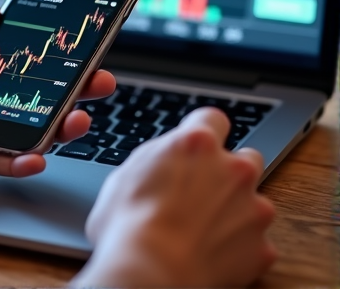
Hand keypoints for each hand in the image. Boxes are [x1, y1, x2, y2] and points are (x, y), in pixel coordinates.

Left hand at [0, 6, 115, 177]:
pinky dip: (18, 159)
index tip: (74, 48)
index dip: (43, 50)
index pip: (11, 52)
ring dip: (53, 124)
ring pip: (18, 123)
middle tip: (97, 82)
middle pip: (25, 87)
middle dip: (64, 86)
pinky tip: (38, 154)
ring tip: (78, 121)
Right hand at [75, 108, 276, 287]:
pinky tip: (214, 256)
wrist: (149, 272)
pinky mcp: (263, 248)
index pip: (214, 119)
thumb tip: (163, 163)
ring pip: (257, 201)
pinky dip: (241, 249)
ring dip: (238, 211)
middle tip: (204, 190)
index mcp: (197, 143)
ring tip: (206, 230)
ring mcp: (253, 208)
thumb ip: (158, 161)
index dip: (205, 132)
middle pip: (247, 156)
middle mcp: (233, 168)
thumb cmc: (128, 222)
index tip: (198, 146)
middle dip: (230, 171)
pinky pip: (257, 243)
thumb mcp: (128, 173)